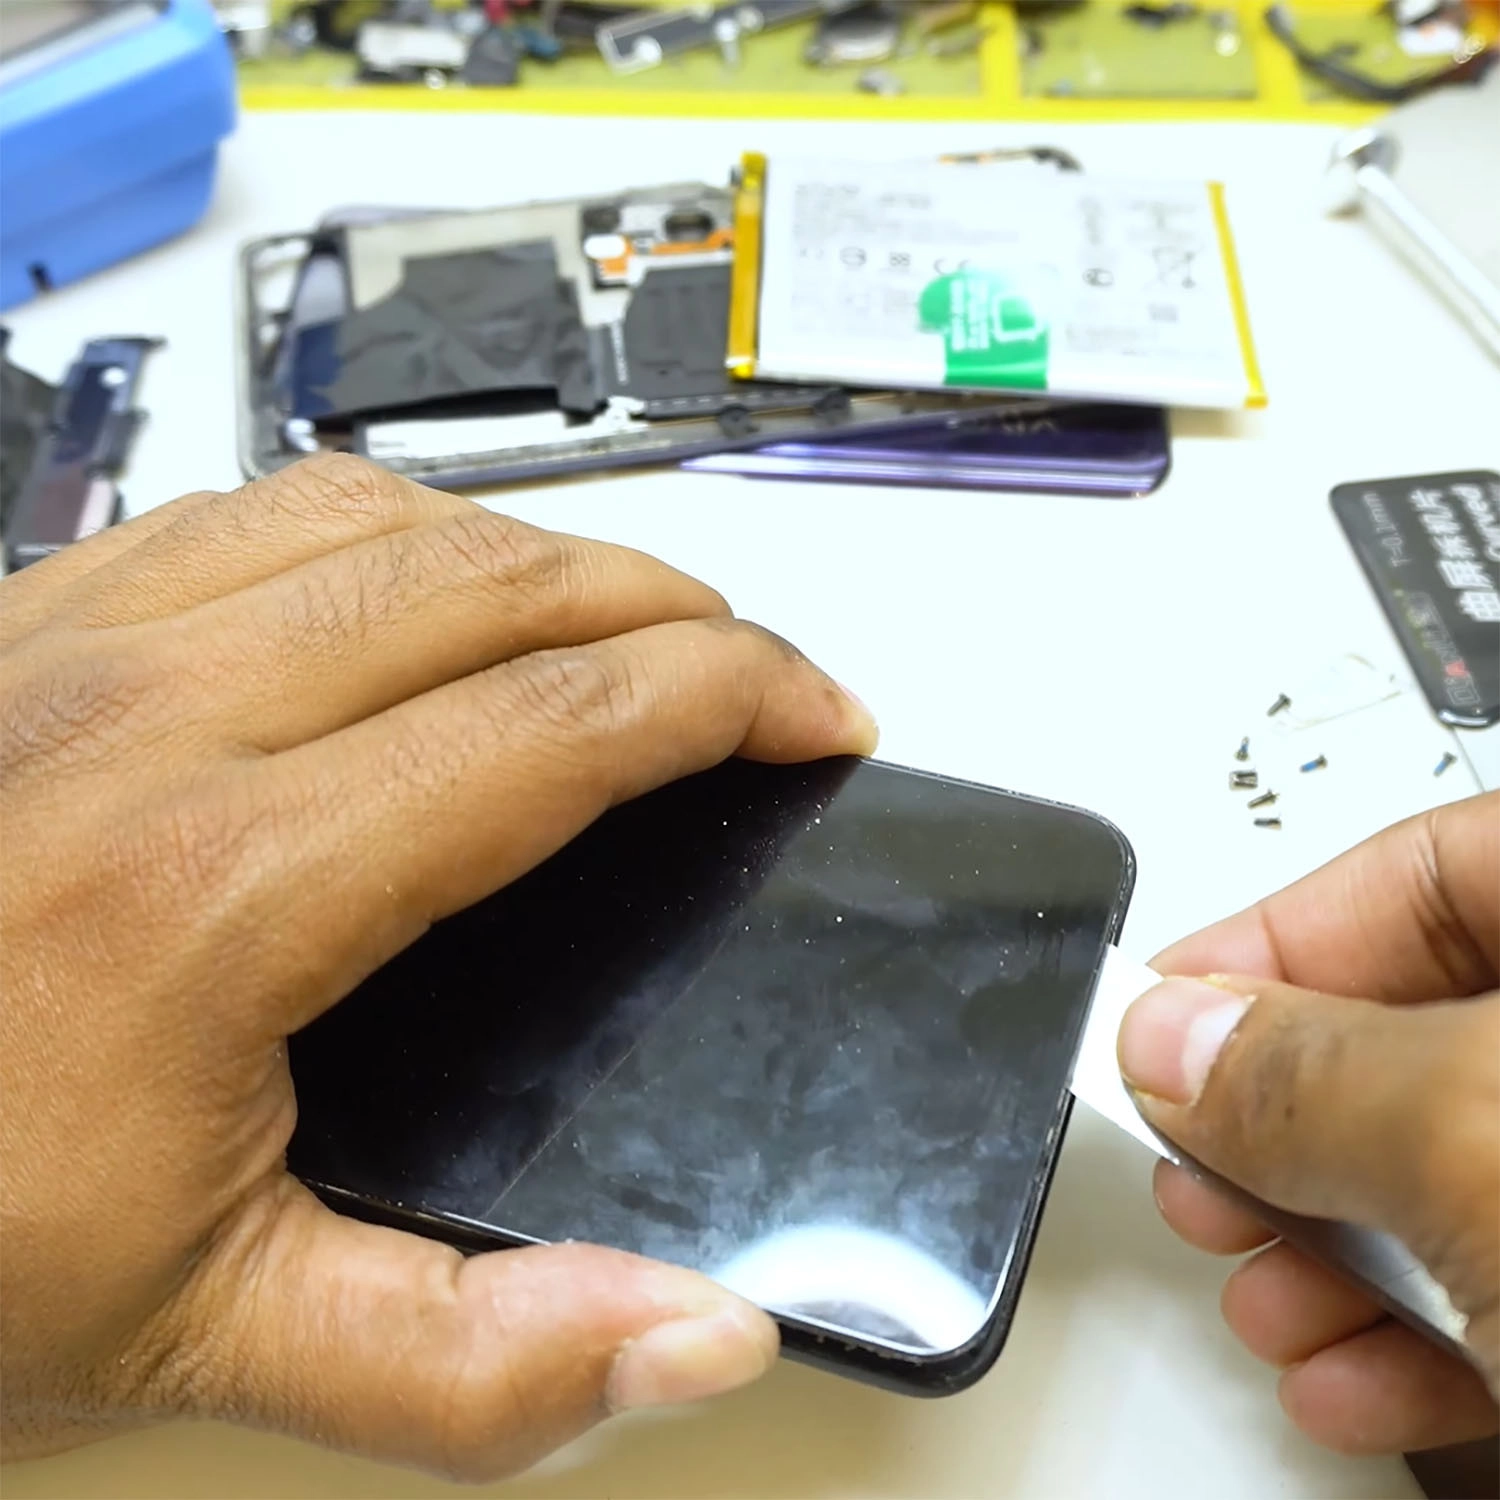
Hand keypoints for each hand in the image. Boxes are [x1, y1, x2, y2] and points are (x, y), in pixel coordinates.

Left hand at [0, 456, 876, 1478]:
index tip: (819, 712)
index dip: (731, 696)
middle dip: (674, 606)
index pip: (555, 724)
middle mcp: (142, 720)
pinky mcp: (22, 626)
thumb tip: (703, 1331)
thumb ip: (482, 1365)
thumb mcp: (210, 1348)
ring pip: (379, 516)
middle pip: (495, 581)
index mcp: (214, 891)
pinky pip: (253, 514)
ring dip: (541, 552)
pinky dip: (396, 533)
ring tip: (622, 624)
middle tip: (759, 669)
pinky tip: (429, 600)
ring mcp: (65, 645)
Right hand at [1118, 794, 1498, 1454]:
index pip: (1424, 868)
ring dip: (1324, 1247)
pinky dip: (1415, 1338)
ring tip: (1267, 1292)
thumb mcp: (1486, 1142)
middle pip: (1412, 1032)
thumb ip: (1309, 1074)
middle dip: (1282, 1123)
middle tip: (1205, 1162)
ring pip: (1446, 1171)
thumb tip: (1171, 1038)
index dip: (1275, 936)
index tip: (1162, 1012)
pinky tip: (1351, 1371)